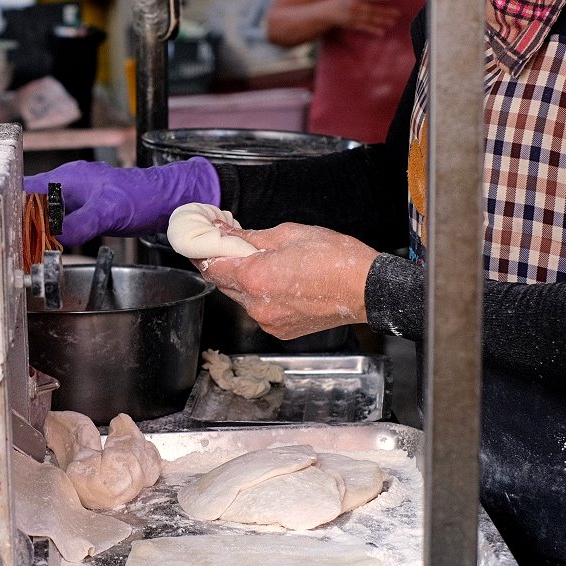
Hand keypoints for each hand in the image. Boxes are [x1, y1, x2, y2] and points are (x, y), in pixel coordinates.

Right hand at [23, 157, 220, 246]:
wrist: (166, 200)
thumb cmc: (141, 196)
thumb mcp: (107, 211)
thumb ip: (80, 223)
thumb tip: (54, 237)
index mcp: (67, 178)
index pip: (27, 188)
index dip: (12, 205)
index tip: (4, 225)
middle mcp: (68, 185)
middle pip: (32, 201)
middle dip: (20, 220)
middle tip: (12, 243)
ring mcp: (77, 197)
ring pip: (45, 211)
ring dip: (35, 227)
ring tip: (24, 247)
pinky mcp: (85, 210)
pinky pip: (59, 220)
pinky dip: (51, 232)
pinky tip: (49, 245)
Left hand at [195, 223, 379, 338]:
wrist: (366, 289)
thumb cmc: (336, 259)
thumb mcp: (289, 234)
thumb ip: (250, 238)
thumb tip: (226, 234)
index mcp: (255, 277)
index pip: (211, 267)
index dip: (202, 253)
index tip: (199, 243)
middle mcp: (256, 305)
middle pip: (224, 284)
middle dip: (224, 265)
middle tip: (230, 247)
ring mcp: (268, 321)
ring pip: (241, 298)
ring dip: (245, 282)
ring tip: (265, 265)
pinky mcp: (280, 331)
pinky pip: (259, 311)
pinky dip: (261, 297)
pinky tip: (280, 283)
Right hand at [326, 0, 399, 36]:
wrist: (326, 13)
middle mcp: (354, 6)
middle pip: (372, 9)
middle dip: (385, 12)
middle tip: (398, 13)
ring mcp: (352, 16)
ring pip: (370, 19)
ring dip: (382, 21)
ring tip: (393, 22)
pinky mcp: (351, 25)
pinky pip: (364, 27)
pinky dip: (373, 30)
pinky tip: (382, 32)